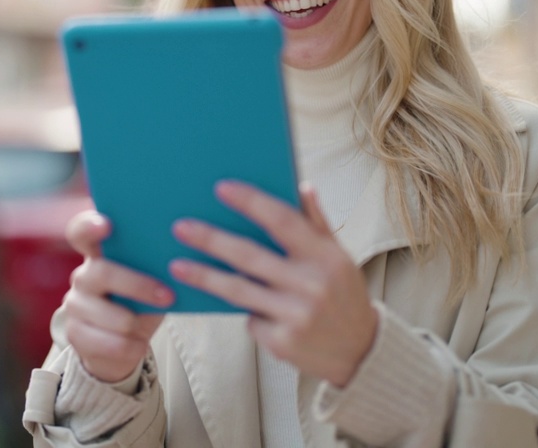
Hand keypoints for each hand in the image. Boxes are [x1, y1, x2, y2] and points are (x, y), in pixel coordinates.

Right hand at [61, 210, 173, 382]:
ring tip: (150, 326)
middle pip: (102, 273)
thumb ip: (155, 263)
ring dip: (136, 322)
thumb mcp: (150, 280)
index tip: (107, 224)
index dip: (90, 225)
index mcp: (98, 254)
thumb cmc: (142, 302)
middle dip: (138, 285)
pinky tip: (139, 345)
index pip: (82, 231)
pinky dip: (130, 346)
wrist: (124, 345)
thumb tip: (185, 248)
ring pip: (108, 313)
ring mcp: (75, 305)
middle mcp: (83, 276)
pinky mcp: (75, 334)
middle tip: (167, 296)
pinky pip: (107, 342)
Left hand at [169, 181, 377, 386]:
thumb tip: (301, 186)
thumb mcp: (339, 257)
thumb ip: (318, 223)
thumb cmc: (343, 294)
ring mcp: (296, 316)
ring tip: (176, 265)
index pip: (282, 220)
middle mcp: (311, 285)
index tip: (221, 189)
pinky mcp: (282, 342)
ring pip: (238, 291)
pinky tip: (237, 305)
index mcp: (325, 257)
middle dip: (211, 240)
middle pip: (249, 256)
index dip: (251, 202)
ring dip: (204, 276)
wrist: (361, 351)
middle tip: (181, 227)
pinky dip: (244, 310)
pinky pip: (249, 319)